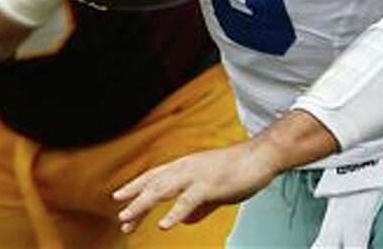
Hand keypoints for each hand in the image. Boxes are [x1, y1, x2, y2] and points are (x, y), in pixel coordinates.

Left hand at [113, 140, 281, 233]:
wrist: (262, 156)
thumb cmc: (240, 170)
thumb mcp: (214, 190)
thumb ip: (199, 207)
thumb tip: (185, 220)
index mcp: (186, 166)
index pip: (155, 176)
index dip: (137, 186)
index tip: (120, 198)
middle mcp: (186, 167)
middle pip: (153, 184)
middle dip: (134, 200)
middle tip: (121, 218)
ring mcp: (196, 175)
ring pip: (162, 190)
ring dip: (143, 204)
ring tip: (127, 218)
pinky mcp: (209, 185)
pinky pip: (187, 201)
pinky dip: (174, 213)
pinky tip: (165, 225)